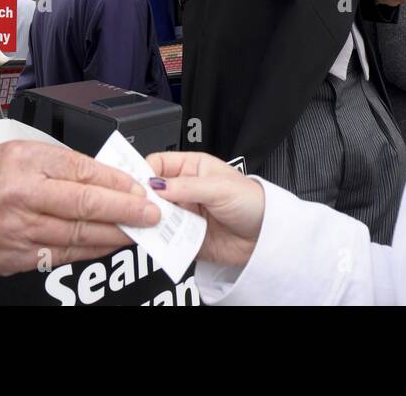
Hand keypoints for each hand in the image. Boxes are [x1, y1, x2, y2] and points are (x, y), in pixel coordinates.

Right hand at [0, 141, 160, 274]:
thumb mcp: (12, 152)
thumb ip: (54, 163)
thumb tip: (97, 175)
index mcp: (24, 163)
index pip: (82, 170)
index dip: (116, 180)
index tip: (138, 185)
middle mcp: (22, 196)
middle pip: (86, 204)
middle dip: (126, 210)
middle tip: (151, 213)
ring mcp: (19, 231)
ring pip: (78, 235)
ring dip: (113, 234)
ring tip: (136, 232)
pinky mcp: (15, 258)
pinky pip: (60, 256)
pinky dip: (87, 251)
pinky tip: (104, 245)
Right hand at [145, 151, 264, 267]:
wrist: (267, 236)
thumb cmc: (252, 202)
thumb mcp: (219, 188)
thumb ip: (186, 187)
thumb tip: (156, 185)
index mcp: (191, 168)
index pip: (158, 164)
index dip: (145, 172)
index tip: (138, 185)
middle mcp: (184, 190)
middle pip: (152, 193)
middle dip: (145, 200)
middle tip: (142, 208)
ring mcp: (183, 215)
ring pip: (155, 216)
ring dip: (152, 221)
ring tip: (151, 225)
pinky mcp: (184, 238)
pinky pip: (165, 239)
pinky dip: (160, 240)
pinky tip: (161, 240)